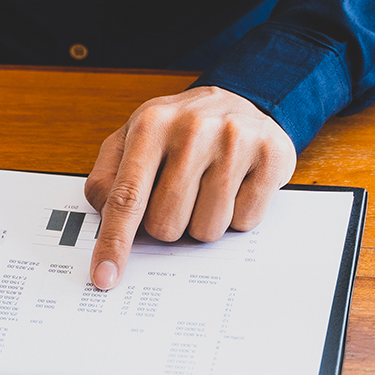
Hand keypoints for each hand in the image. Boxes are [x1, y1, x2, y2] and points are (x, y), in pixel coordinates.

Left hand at [84, 87, 295, 289]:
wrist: (241, 98)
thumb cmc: (180, 129)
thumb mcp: (134, 138)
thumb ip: (108, 178)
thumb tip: (104, 222)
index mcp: (151, 126)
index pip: (127, 197)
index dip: (115, 242)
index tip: (105, 277)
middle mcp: (193, 130)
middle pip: (166, 225)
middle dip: (169, 224)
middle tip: (180, 195)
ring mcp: (235, 142)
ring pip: (206, 229)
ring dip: (203, 221)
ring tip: (208, 188)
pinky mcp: (270, 156)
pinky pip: (245, 222)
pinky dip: (237, 215)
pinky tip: (236, 186)